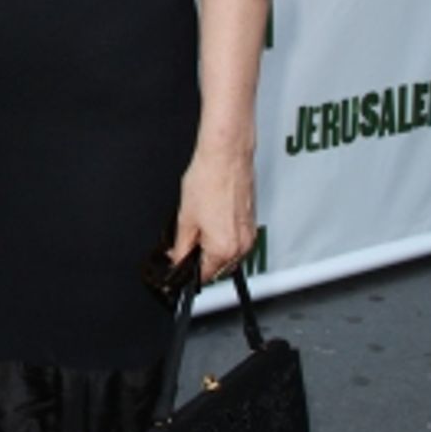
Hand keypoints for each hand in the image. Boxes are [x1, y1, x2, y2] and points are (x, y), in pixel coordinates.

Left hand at [170, 144, 256, 284]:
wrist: (226, 155)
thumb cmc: (210, 178)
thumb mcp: (185, 218)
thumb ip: (181, 246)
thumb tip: (178, 258)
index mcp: (224, 248)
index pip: (204, 276)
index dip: (187, 272)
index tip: (180, 265)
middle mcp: (242, 245)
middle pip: (219, 268)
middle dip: (201, 262)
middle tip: (185, 246)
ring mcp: (249, 234)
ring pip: (229, 256)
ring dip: (214, 251)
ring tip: (199, 229)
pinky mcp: (252, 223)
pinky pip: (237, 241)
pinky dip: (224, 238)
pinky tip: (212, 221)